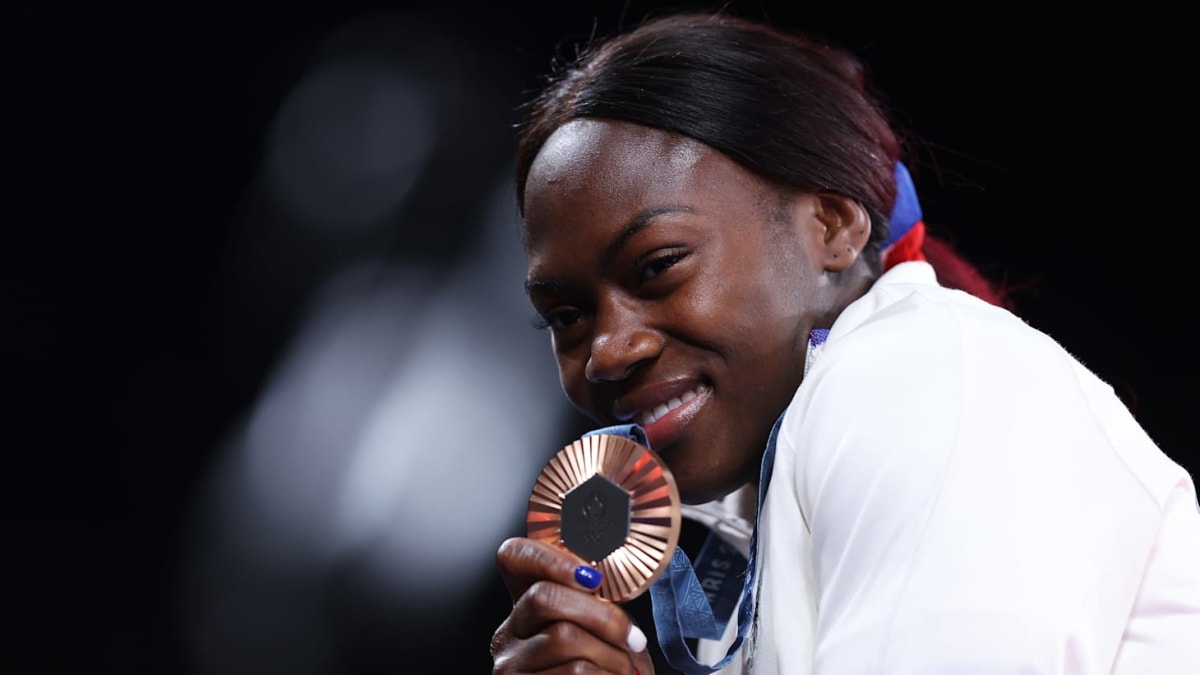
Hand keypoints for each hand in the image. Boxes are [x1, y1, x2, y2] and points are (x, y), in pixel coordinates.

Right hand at [491, 537, 653, 674]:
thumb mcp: (599, 635)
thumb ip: (597, 603)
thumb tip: (611, 573)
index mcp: (526, 609)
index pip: (514, 557)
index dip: (549, 557)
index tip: (592, 576)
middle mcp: (508, 635)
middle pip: (545, 597)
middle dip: (601, 614)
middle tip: (631, 638)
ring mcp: (510, 668)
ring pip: (564, 637)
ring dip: (611, 656)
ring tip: (624, 671)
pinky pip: (574, 672)